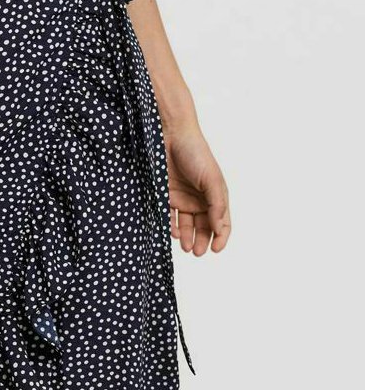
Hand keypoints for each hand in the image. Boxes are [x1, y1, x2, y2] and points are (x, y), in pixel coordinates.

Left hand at [164, 122, 231, 255]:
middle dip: (202, 241)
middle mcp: (200, 200)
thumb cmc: (196, 154)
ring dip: (187, 238)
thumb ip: (217, 205)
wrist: (170, 137)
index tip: (215, 249)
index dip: (221, 237)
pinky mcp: (167, 197)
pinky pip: (170, 218)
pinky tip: (173, 233)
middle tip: (197, 252)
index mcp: (216, 196)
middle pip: (204, 227)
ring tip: (186, 247)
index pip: (222, 222)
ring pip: (187, 226)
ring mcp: (183, 199)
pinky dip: (172, 227)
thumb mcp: (212, 180)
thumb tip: (219, 229)